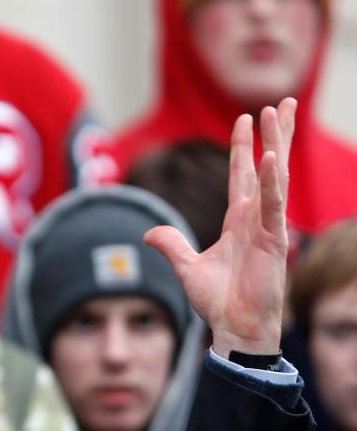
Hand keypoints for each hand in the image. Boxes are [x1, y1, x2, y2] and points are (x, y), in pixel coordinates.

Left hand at [144, 97, 295, 355]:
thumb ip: (171, 245)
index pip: (241, 176)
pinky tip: (272, 158)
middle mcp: (255, 219)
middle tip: (282, 102)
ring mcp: (267, 228)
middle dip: (274, 134)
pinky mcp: (273, 242)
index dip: (243, 148)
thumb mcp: (186, 268)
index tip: (246, 119)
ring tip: (279, 112)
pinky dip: (272, 183)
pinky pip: (273, 206)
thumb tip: (147, 233)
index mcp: (237, 222)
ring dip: (276, 144)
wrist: (232, 328)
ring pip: (274, 177)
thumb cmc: (217, 302)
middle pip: (266, 167)